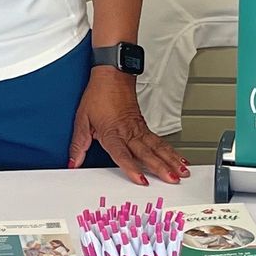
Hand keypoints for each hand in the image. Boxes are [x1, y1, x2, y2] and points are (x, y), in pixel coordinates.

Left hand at [68, 69, 188, 186]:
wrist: (112, 75)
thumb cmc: (98, 95)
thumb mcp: (82, 119)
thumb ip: (78, 144)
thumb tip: (73, 162)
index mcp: (112, 133)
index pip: (123, 154)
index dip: (132, 168)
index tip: (141, 180)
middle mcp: (128, 132)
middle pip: (147, 153)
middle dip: (161, 168)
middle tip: (172, 179)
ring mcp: (139, 129)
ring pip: (158, 148)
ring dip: (171, 161)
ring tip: (182, 172)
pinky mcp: (144, 126)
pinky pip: (160, 141)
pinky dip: (171, 151)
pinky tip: (179, 159)